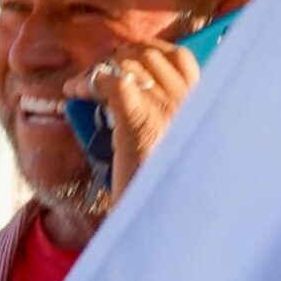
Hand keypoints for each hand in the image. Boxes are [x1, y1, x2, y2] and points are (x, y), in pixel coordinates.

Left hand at [80, 41, 199, 199]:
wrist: (162, 227)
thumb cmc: (162, 190)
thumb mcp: (174, 146)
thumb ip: (167, 117)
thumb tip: (134, 87)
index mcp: (205, 110)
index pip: (181, 57)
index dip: (147, 53)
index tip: (124, 65)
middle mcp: (192, 106)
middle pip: (150, 54)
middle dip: (117, 58)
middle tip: (98, 78)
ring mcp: (169, 113)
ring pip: (128, 64)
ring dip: (97, 70)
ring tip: (81, 88)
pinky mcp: (140, 124)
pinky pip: (111, 81)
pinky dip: (88, 82)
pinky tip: (75, 92)